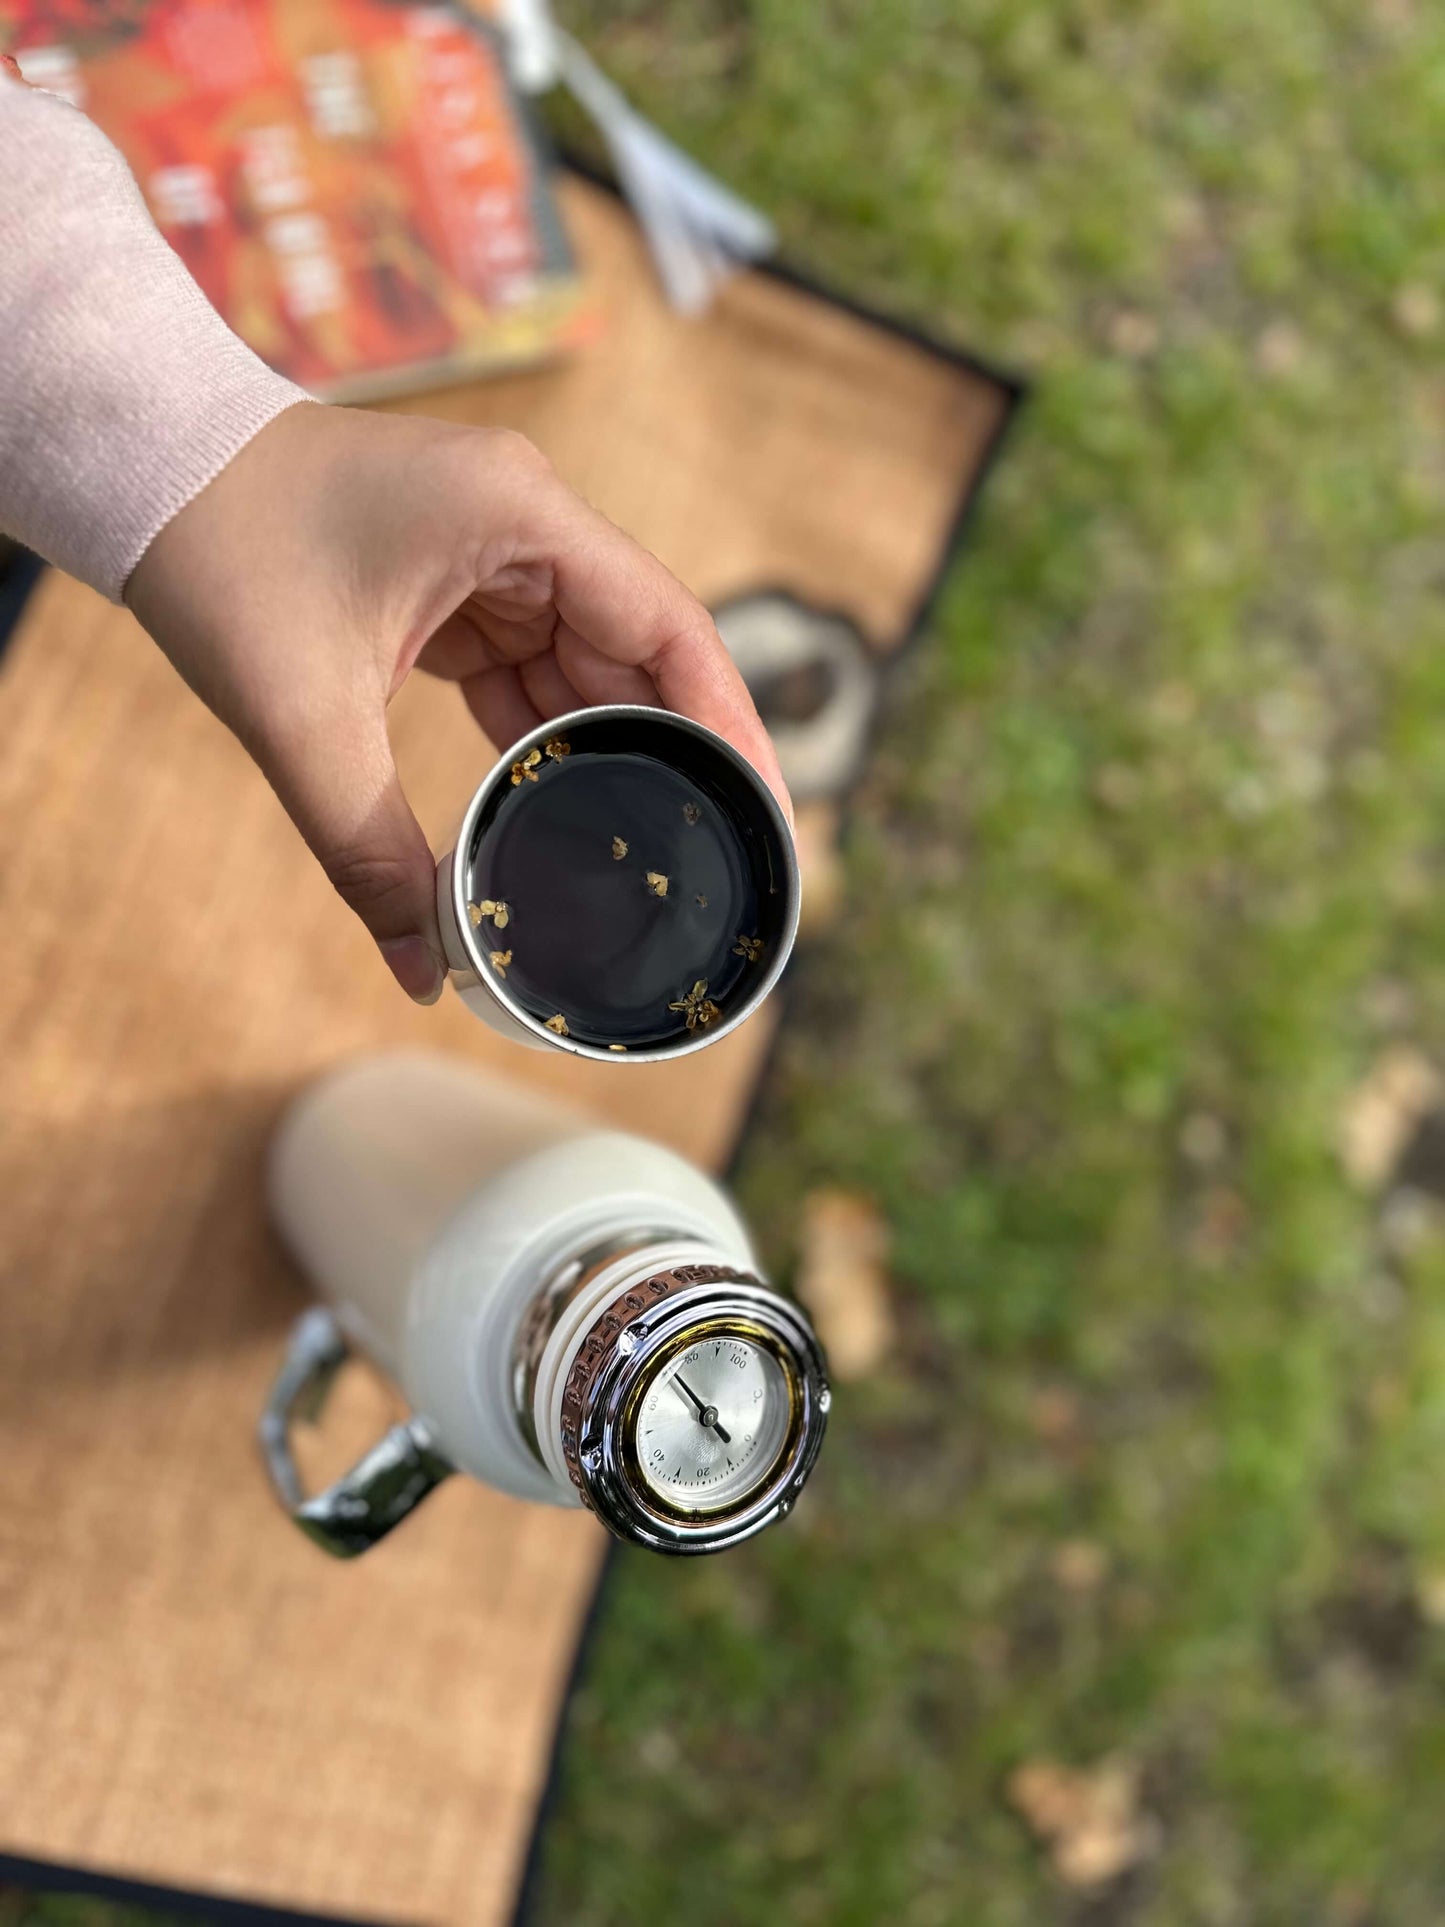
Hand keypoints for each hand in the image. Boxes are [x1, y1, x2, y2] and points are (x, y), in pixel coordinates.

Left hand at [127, 403, 788, 1002]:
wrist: (143, 469)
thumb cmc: (216, 549)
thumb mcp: (299, 713)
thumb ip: (367, 848)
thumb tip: (420, 969)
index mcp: (522, 518)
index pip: (671, 628)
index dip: (730, 726)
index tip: (768, 812)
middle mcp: (530, 526)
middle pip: (645, 657)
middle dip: (679, 757)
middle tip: (723, 857)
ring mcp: (499, 553)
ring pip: (591, 669)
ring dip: (608, 754)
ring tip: (649, 846)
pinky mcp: (464, 583)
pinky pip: (534, 669)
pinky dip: (546, 737)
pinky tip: (564, 803)